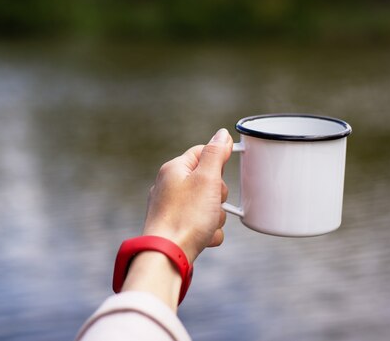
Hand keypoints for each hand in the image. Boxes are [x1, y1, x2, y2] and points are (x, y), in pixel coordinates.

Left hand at [142, 128, 233, 262]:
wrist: (167, 255)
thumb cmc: (186, 217)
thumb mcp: (206, 179)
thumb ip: (216, 154)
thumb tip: (222, 134)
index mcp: (174, 169)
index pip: (202, 152)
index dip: (218, 162)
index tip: (222, 174)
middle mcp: (169, 186)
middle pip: (208, 182)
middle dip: (217, 196)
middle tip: (211, 203)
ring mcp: (172, 208)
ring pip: (207, 206)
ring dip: (214, 217)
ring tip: (204, 224)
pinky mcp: (176, 227)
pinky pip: (201, 225)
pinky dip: (207, 232)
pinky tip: (202, 238)